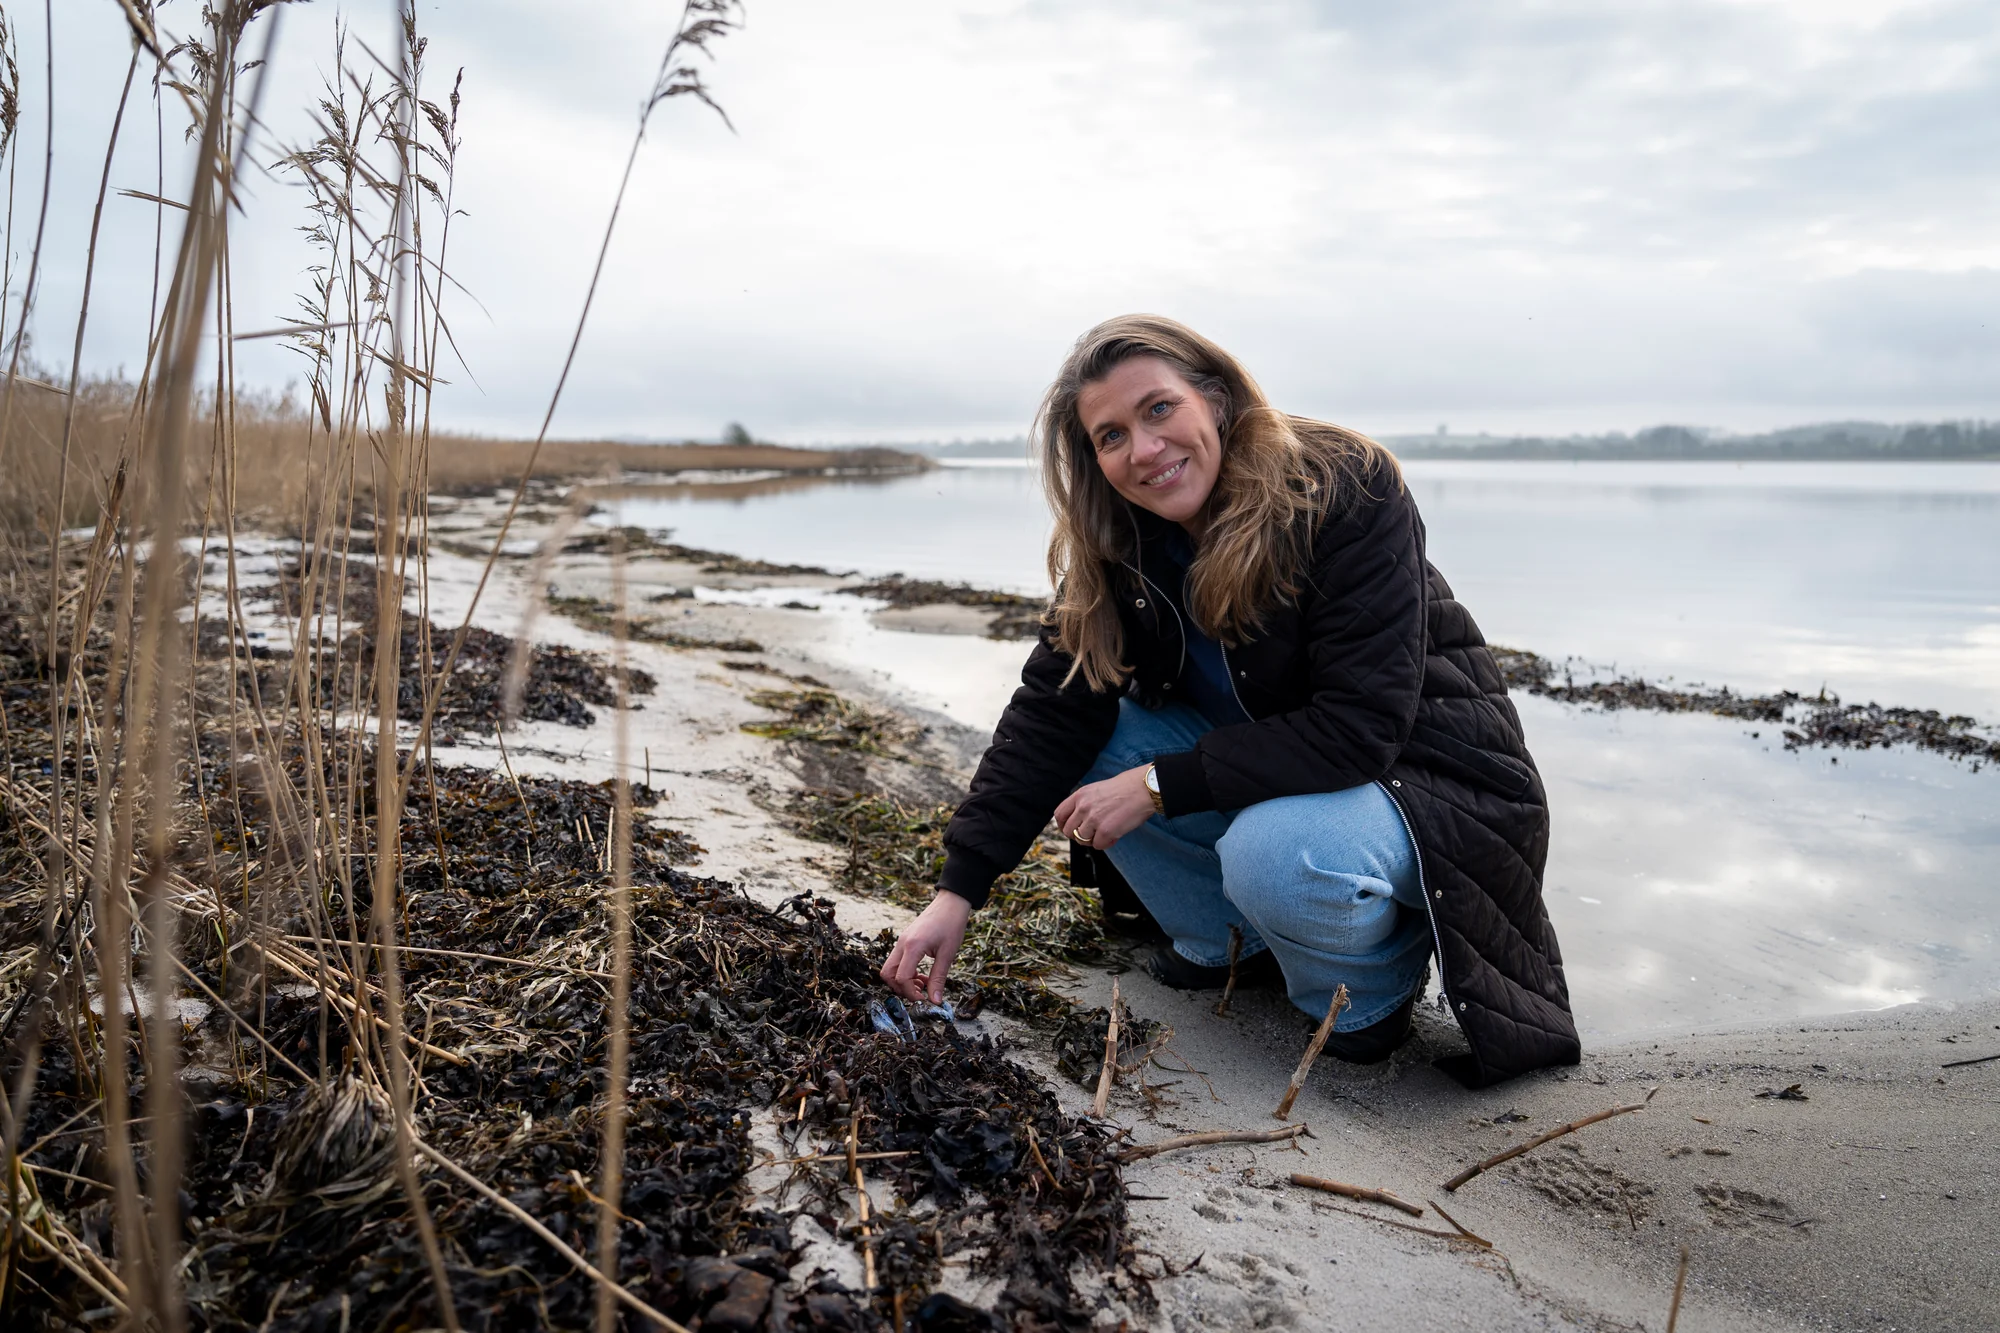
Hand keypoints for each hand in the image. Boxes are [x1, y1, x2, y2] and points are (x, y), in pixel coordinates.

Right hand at [881, 889, 971, 1003]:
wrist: (951, 903)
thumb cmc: (951, 924)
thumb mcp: (948, 954)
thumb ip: (939, 978)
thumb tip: (935, 1001)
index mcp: (913, 946)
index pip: (901, 977)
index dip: (911, 993)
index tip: (924, 999)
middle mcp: (902, 943)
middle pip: (888, 974)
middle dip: (901, 988)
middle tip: (920, 993)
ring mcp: (901, 941)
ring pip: (890, 968)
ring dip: (903, 981)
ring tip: (923, 984)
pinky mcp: (905, 940)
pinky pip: (898, 961)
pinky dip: (905, 972)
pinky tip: (922, 975)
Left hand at [1052, 764, 1155, 851]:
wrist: (1143, 789)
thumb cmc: (1126, 788)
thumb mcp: (1097, 789)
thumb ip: (1085, 803)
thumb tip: (1079, 821)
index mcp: (1080, 795)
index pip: (1059, 814)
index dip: (1063, 825)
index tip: (1071, 829)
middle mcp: (1083, 807)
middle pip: (1068, 831)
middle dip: (1079, 836)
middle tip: (1092, 835)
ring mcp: (1093, 819)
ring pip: (1082, 840)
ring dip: (1093, 840)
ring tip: (1106, 834)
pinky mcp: (1105, 831)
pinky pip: (1098, 845)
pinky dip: (1106, 844)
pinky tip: (1114, 837)